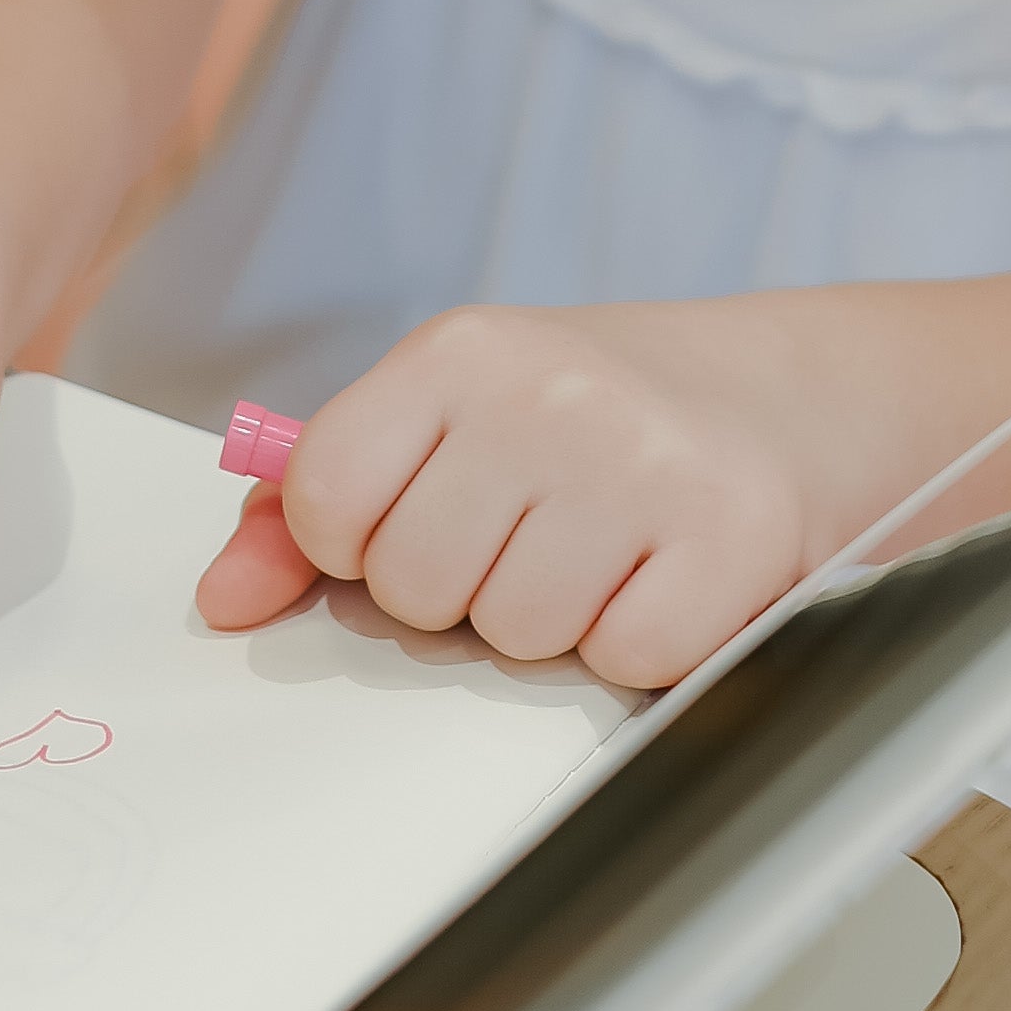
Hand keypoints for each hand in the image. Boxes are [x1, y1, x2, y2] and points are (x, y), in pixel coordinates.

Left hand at [194, 302, 826, 689]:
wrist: (789, 396)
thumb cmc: (589, 426)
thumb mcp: (448, 425)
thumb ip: (311, 509)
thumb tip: (222, 600)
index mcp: (458, 351)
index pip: (325, 499)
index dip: (362, 545)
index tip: (421, 520)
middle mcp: (548, 391)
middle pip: (418, 588)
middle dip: (468, 593)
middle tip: (535, 536)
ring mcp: (644, 461)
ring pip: (519, 634)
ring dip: (558, 622)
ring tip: (604, 554)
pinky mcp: (732, 537)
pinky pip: (624, 659)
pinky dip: (642, 645)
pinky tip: (666, 577)